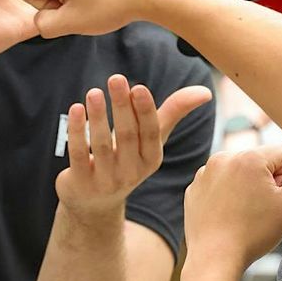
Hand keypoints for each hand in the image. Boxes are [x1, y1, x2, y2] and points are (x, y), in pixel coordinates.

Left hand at [56, 75, 212, 217]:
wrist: (95, 201)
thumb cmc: (127, 158)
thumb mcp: (151, 139)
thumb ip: (173, 112)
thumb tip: (205, 91)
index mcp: (151, 159)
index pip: (151, 133)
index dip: (145, 111)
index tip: (138, 87)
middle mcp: (131, 172)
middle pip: (127, 136)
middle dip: (122, 106)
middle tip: (116, 79)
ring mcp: (106, 180)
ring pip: (101, 144)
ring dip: (98, 116)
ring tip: (94, 92)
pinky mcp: (81, 182)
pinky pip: (78, 154)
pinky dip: (77, 131)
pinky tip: (76, 109)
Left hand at [183, 148, 281, 268]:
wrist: (214, 258)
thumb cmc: (254, 232)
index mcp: (248, 157)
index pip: (281, 155)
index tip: (273, 201)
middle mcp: (223, 158)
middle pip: (258, 163)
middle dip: (263, 183)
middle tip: (257, 211)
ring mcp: (204, 174)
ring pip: (238, 174)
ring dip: (244, 189)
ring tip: (241, 215)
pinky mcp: (193, 189)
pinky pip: (218, 186)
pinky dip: (225, 198)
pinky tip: (226, 218)